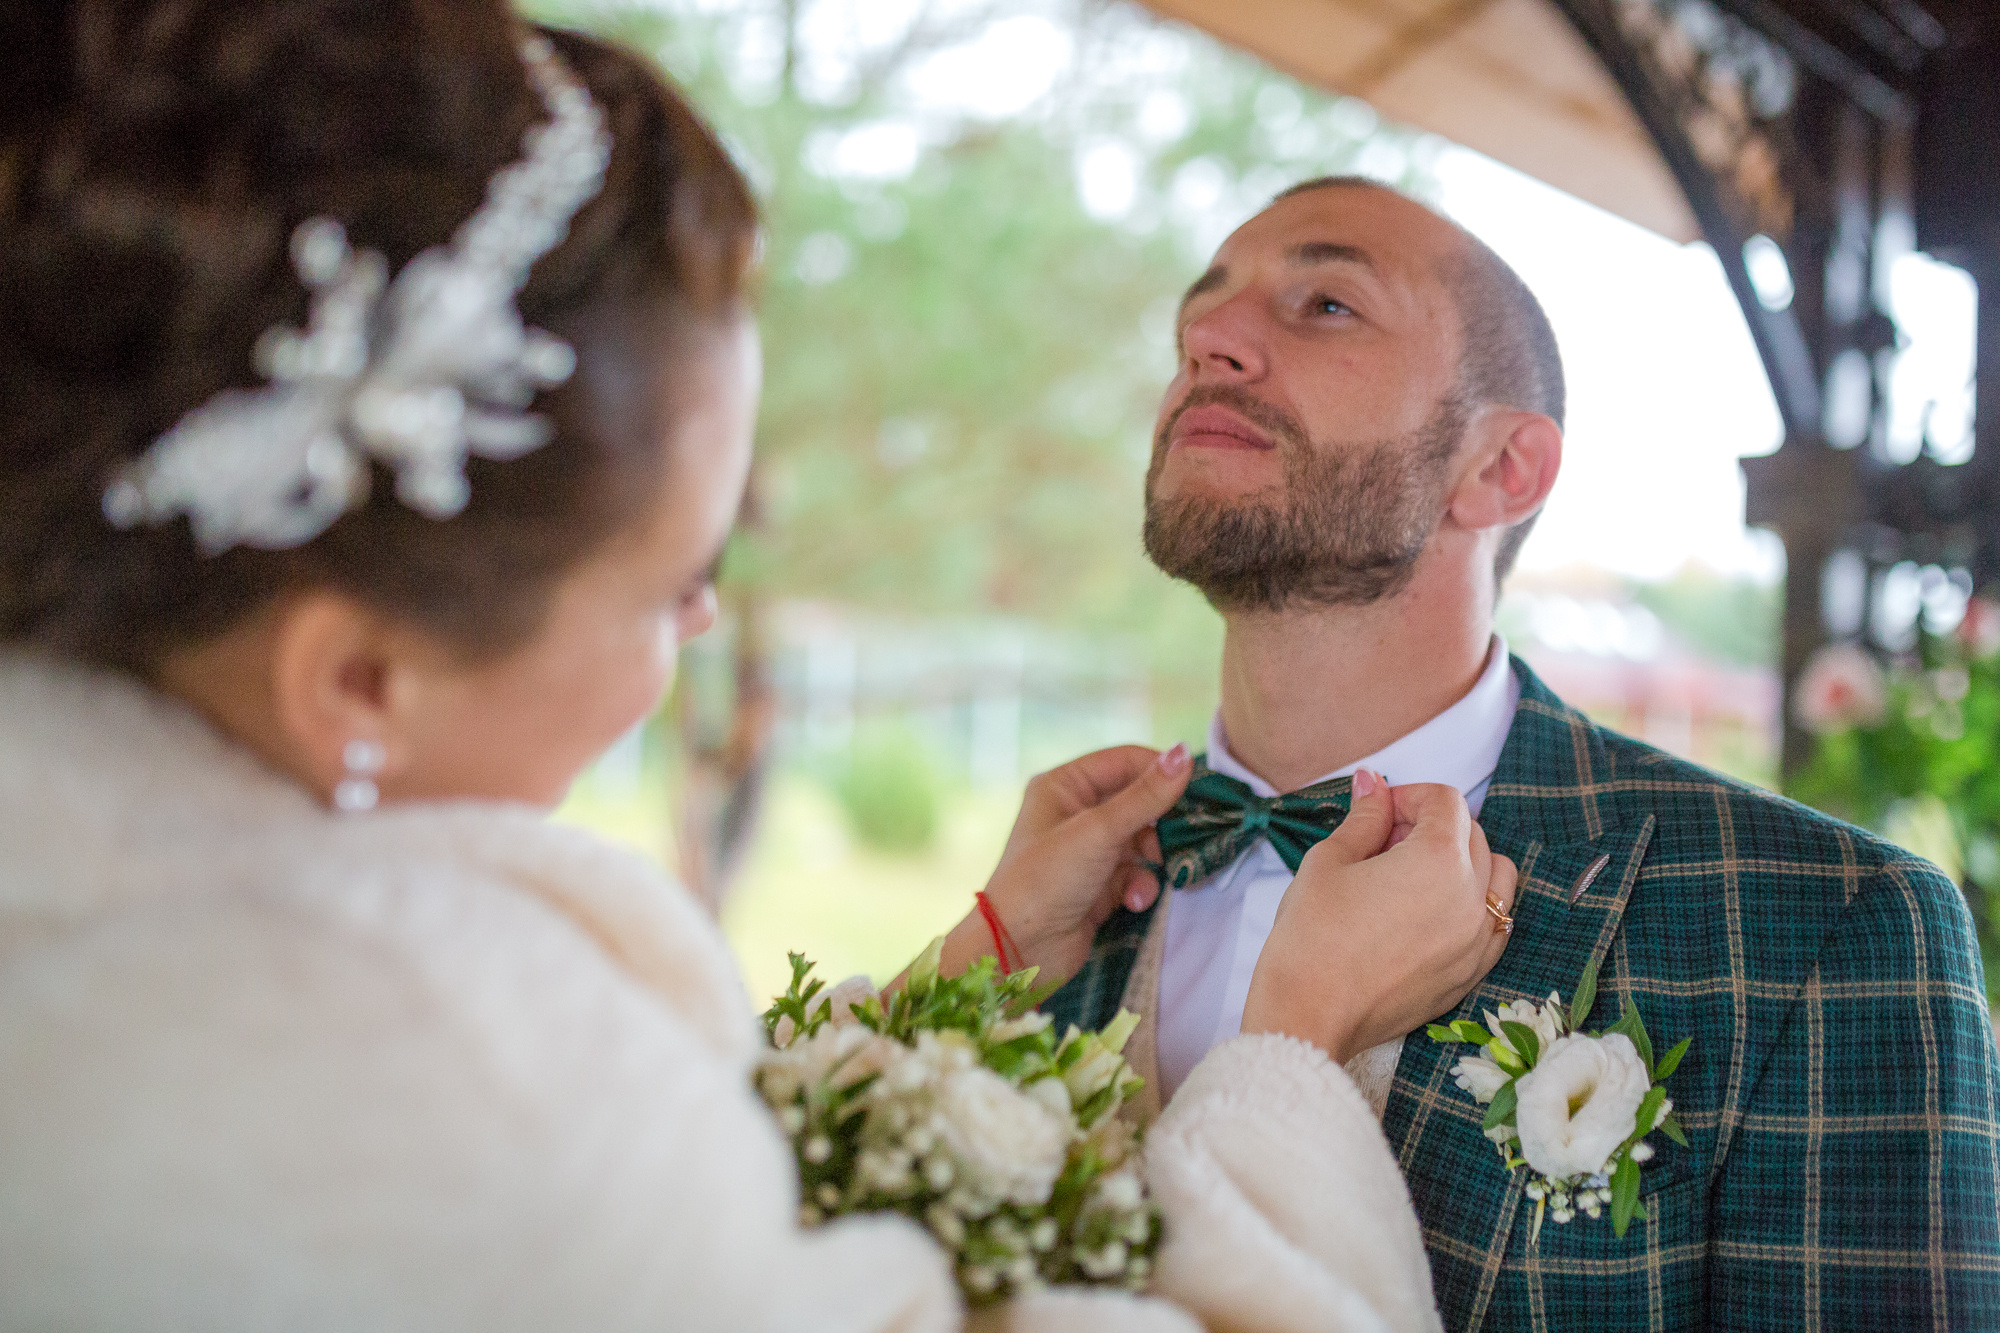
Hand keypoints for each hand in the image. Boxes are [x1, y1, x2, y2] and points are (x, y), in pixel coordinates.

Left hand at [934, 743, 1193, 986]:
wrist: (1020, 951)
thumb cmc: (1047, 879)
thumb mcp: (1099, 831)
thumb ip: (1145, 796)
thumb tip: (1184, 753)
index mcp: (1064, 786)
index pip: (1124, 762)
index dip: (1161, 771)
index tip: (1201, 786)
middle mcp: (1074, 813)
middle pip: (1138, 802)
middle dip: (1164, 821)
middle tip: (1192, 832)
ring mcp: (1087, 852)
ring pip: (1142, 841)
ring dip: (1155, 857)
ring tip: (1162, 868)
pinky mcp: (1099, 886)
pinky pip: (1135, 874)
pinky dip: (1141, 886)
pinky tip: (1134, 901)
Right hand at [1241, 773, 1516, 1063]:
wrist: (1310, 1014)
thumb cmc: (1311, 937)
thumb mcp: (1329, 861)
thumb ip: (1363, 818)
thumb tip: (1373, 785)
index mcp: (1438, 861)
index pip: (1446, 802)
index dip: (1409, 796)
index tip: (1378, 811)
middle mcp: (1471, 898)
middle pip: (1472, 834)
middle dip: (1431, 827)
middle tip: (1383, 843)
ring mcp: (1477, 941)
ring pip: (1496, 878)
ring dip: (1464, 863)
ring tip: (1414, 877)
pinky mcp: (1470, 974)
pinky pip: (1494, 924)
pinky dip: (1472, 907)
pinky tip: (1429, 913)